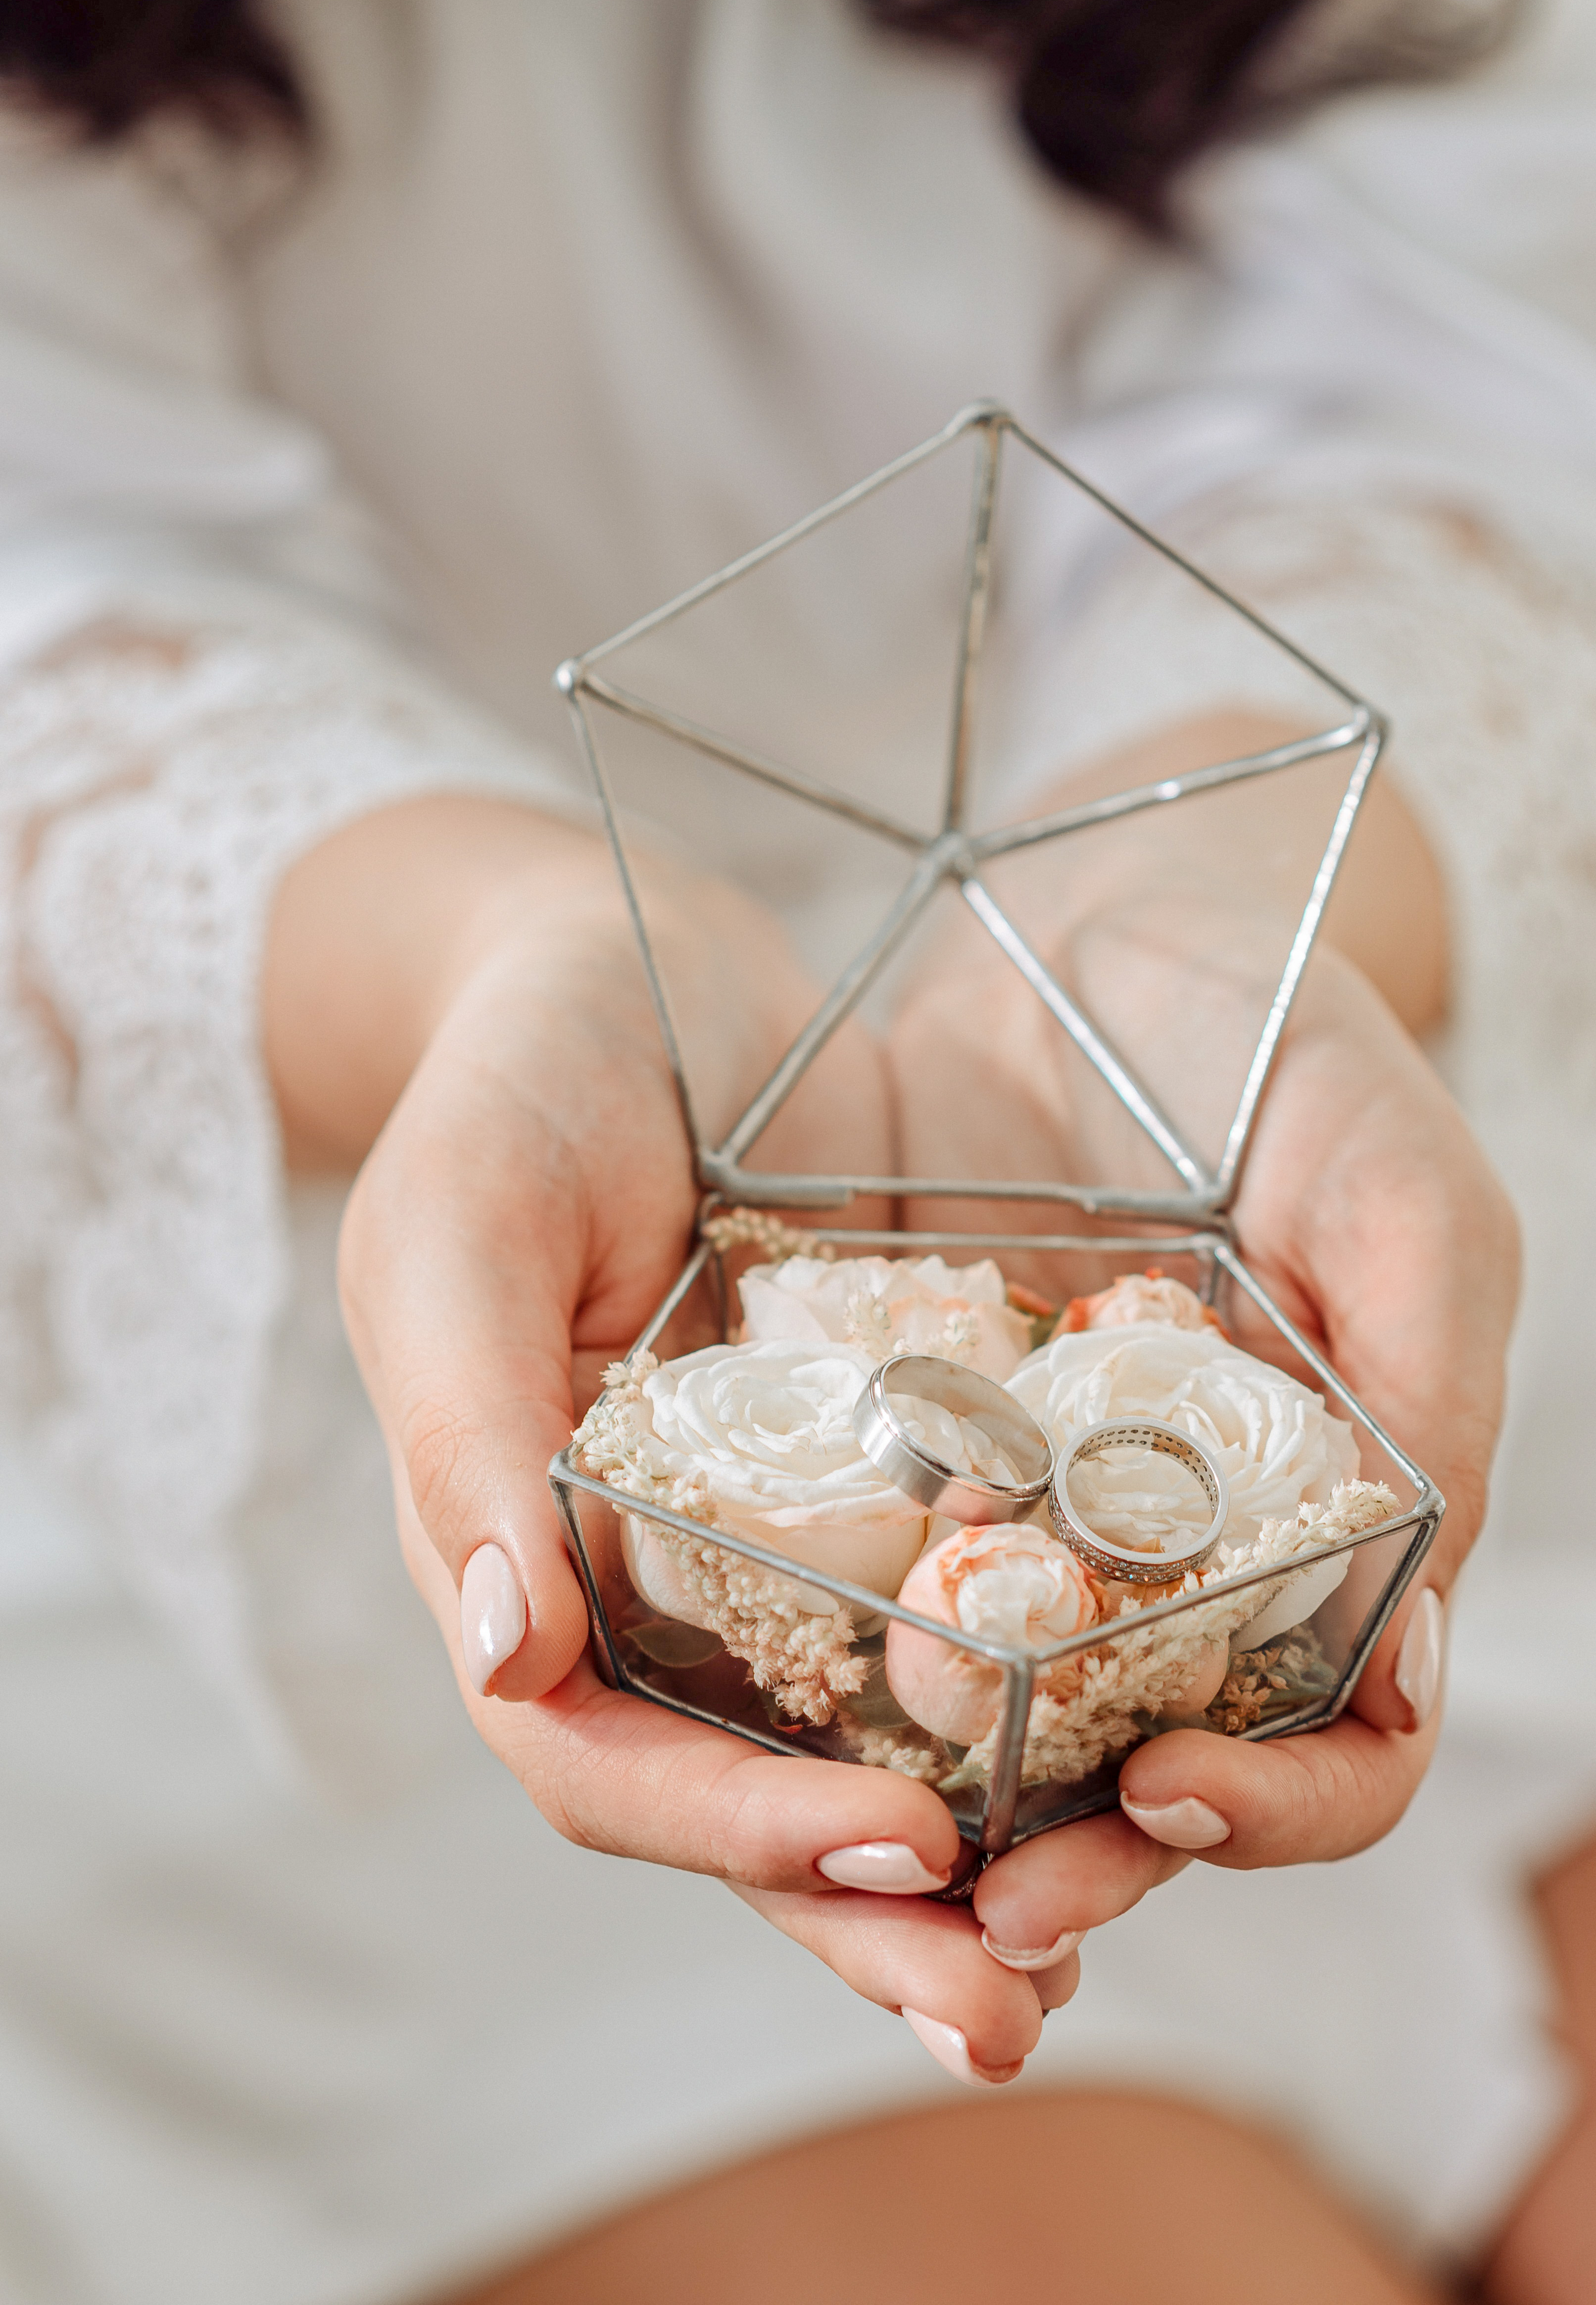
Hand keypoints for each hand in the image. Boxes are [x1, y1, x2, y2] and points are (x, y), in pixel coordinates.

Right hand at [276, 796, 1082, 2078]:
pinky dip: (999, 1712)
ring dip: (945, 1872)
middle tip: (1006, 2015)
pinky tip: (1112, 1765)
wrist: (623, 971)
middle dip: (858, 1917)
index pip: (590, 1750)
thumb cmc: (519, 1079)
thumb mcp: (460, 1220)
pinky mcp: (852, 1477)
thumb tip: (503, 1657)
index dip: (725, 1826)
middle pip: (728, 1801)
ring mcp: (743, 1541)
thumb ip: (461, 1424)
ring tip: (1072, 1960)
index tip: (894, 1845)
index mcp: (511, 1550)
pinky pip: (920, 1620)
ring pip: (831, 1749)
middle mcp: (627, 1582)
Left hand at [886, 711, 1518, 1972]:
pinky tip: (757, 1710)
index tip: (1172, 1789)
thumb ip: (1429, 1383)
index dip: (1276, 1808)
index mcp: (1320, 1526)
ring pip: (989, 1727)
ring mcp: (1023, 1511)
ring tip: (868, 1864)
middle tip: (986, 1913)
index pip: (1333, 1740)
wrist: (1089, 916)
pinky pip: (853, 1588)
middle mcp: (1171, 1552)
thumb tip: (1403, 1642)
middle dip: (1076, 1866)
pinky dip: (822, 1670)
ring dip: (934, 1824)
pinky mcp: (888, 1447)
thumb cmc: (1280, 1037)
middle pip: (1141, 1777)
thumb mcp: (1400, 1184)